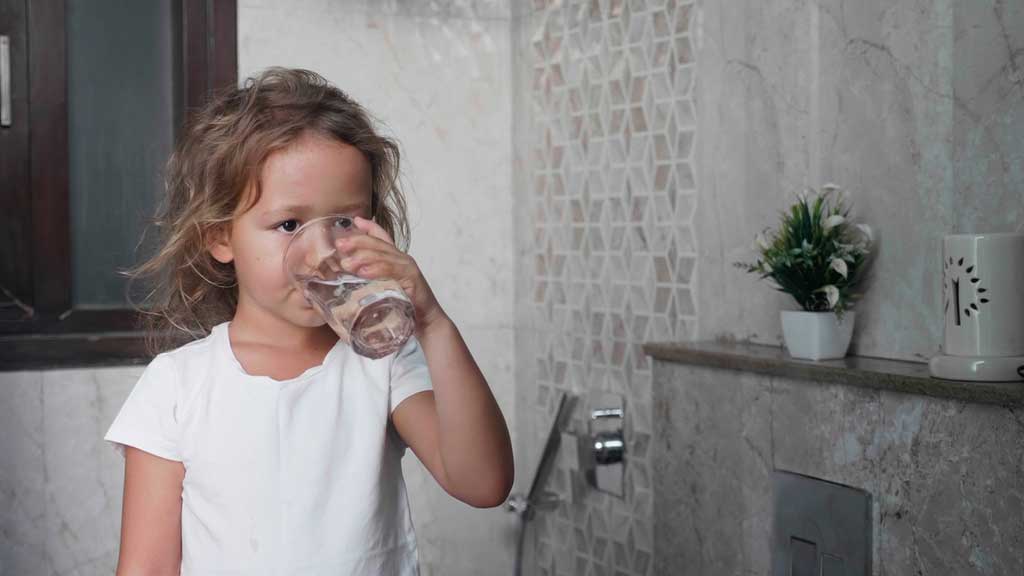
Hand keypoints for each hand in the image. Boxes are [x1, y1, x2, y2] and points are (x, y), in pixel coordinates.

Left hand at [337, 217, 446, 331]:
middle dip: (357, 241)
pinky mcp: (412, 279)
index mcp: (395, 259)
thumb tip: (348, 278)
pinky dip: (376, 269)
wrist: (427, 321)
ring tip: (346, 263)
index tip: (355, 221)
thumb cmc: (404, 307)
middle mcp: (402, 259)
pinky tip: (363, 271)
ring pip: (383, 256)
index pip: (382, 238)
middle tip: (339, 244)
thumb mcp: (384, 290)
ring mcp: (408, 268)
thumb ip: (370, 282)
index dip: (369, 227)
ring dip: (363, 257)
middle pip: (378, 244)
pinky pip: (392, 270)